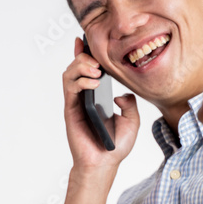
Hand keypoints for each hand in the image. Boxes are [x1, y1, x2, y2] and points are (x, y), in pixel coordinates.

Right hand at [62, 36, 138, 173]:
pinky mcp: (71, 110)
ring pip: (70, 74)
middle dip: (85, 57)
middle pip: (76, 66)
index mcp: (97, 96)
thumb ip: (130, 104)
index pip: (88, 70)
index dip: (85, 53)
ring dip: (81, 66)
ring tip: (96, 71)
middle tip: (98, 62)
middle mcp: (84, 97)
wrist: (105, 162)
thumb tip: (121, 94)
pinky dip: (80, 80)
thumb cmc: (116, 145)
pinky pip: (70, 88)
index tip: (85, 40)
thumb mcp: (132, 121)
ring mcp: (76, 102)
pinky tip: (93, 83)